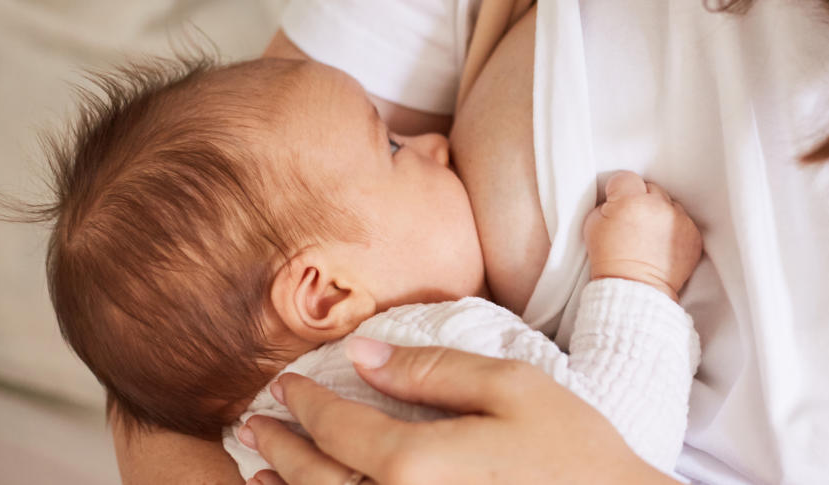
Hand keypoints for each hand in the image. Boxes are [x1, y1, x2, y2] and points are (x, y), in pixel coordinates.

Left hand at [239, 339, 671, 483]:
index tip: (284, 382)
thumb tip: (363, 355)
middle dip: (279, 447)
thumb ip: (432, 370)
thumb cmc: (573, 452)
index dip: (304, 402)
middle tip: (255, 422)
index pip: (337, 426)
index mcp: (415, 463)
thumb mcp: (513, 388)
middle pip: (316, 479)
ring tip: (259, 472)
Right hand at [583, 171, 702, 299]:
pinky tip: (661, 243)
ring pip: (669, 203)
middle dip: (642, 200)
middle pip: (650, 188)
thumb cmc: (609, 260)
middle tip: (633, 221)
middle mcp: (658, 206)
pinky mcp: (693, 234)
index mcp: (630, 201)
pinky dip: (674, 229)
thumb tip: (616, 198)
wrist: (634, 288)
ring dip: (660, 213)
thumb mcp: (592, 225)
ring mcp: (679, 220)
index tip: (617, 203)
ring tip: (649, 235)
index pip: (626, 178)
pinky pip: (683, 221)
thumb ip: (606, 204)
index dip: (619, 191)